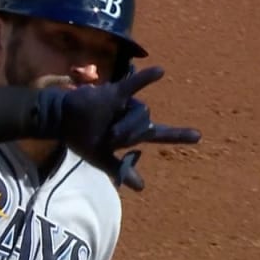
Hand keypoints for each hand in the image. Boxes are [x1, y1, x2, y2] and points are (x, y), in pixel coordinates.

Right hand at [42, 66, 200, 190]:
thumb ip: (121, 170)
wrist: (62, 122)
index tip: (197, 137)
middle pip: (146, 126)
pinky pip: (133, 85)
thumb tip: (142, 188)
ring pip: (140, 113)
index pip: (159, 134)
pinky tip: (160, 72)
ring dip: (126, 126)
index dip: (177, 135)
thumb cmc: (81, 138)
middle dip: (130, 135)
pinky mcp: (114, 93)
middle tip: (111, 138)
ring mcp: (125, 103)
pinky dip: (146, 78)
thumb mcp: (102, 158)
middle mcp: (133, 115)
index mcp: (133, 131)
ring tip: (108, 132)